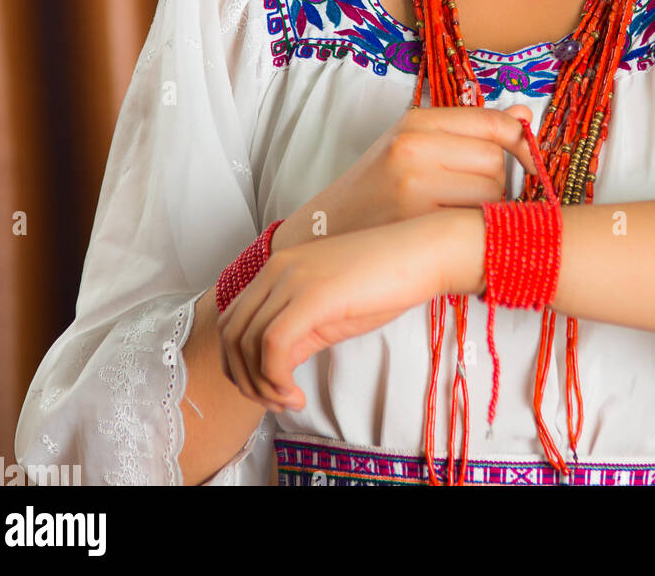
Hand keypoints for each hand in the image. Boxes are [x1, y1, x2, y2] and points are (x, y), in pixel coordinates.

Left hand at [218, 215, 444, 411]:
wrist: (423, 253)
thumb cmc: (386, 280)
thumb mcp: (330, 307)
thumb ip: (297, 328)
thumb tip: (274, 366)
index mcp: (278, 267)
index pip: (233, 321)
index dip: (239, 365)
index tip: (270, 389)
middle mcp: (277, 268)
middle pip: (231, 334)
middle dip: (245, 379)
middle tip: (277, 402)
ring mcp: (293, 279)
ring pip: (247, 344)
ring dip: (262, 385)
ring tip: (290, 400)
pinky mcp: (312, 295)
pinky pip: (272, 345)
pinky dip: (276, 378)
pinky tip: (297, 393)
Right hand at [275, 102, 538, 248]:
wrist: (322, 235)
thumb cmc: (375, 191)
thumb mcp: (412, 146)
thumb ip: (467, 130)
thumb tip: (522, 113)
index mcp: (415, 121)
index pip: (493, 123)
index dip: (521, 143)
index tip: (530, 160)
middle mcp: (413, 146)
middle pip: (497, 162)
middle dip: (495, 182)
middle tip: (467, 197)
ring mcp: (413, 185)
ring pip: (491, 194)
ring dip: (486, 209)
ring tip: (454, 215)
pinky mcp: (415, 223)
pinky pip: (474, 223)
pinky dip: (472, 231)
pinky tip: (450, 234)